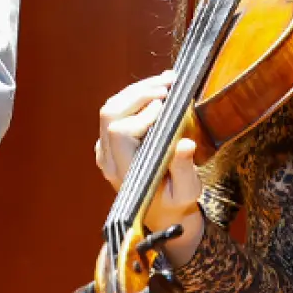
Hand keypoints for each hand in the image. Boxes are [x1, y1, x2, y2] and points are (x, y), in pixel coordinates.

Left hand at [95, 71, 202, 236]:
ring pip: (111, 107)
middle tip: (169, 83)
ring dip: (137, 89)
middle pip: (110, 113)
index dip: (142, 114)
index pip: (121, 132)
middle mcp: (108, 159)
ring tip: (166, 80)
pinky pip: (115, 112)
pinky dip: (134, 96)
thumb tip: (185, 144)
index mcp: (125, 171)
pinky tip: (157, 89)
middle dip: (139, 92)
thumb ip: (184, 169)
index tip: (166, 105)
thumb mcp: (187, 191)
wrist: (162, 211)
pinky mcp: (110, 142)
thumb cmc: (176, 201)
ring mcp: (105, 149)